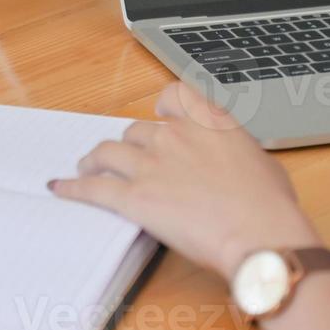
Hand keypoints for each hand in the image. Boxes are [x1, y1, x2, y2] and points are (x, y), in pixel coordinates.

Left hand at [51, 82, 318, 279]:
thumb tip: (236, 164)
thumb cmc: (270, 205)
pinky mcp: (133, 196)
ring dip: (95, 160)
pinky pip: (94, 188)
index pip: (173, 96)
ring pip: (108, 152)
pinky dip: (73, 188)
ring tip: (88, 167)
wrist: (259, 233)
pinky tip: (60, 188)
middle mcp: (175, 135)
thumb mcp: (264, 164)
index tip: (158, 115)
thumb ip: (238, 154)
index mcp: (208, 121)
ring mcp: (151, 164)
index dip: (162, 107)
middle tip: (127, 159)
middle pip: (136, 131)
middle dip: (131, 146)